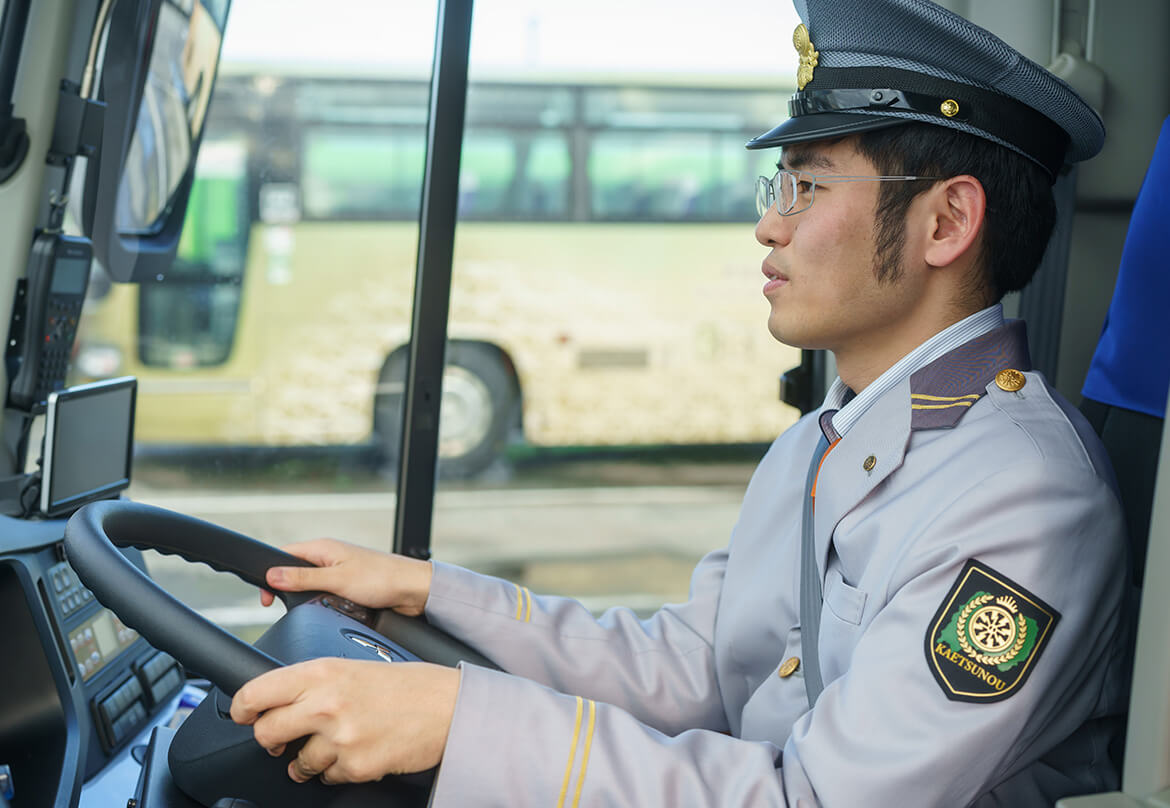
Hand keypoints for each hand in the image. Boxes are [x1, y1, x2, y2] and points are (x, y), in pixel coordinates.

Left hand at [231, 658, 459, 782]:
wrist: (448, 706)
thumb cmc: (408, 685)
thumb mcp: (354, 667)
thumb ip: (315, 682)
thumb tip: (279, 702)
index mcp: (322, 671)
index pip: (257, 692)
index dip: (242, 708)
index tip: (243, 714)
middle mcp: (326, 703)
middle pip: (266, 731)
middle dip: (271, 739)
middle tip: (281, 738)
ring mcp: (340, 738)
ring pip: (296, 763)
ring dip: (306, 760)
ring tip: (331, 746)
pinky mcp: (355, 766)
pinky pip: (327, 778)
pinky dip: (337, 770)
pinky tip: (356, 752)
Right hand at [260, 539, 432, 615]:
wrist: (414, 590)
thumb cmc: (382, 578)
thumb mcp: (336, 579)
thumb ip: (303, 578)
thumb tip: (272, 575)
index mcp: (322, 547)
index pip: (283, 555)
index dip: (269, 574)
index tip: (266, 597)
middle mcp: (329, 556)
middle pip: (294, 571)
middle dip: (286, 589)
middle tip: (279, 608)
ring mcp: (338, 571)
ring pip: (309, 585)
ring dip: (305, 598)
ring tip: (307, 609)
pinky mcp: (348, 585)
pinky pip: (325, 594)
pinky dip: (321, 603)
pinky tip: (324, 611)